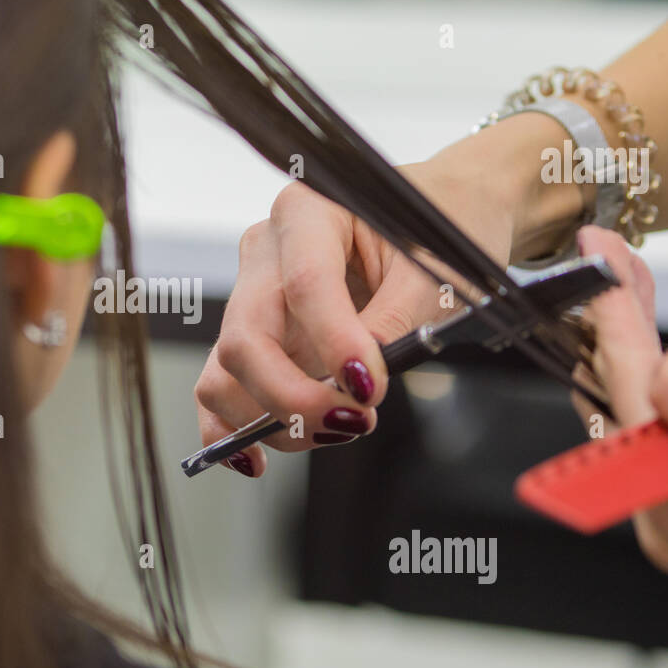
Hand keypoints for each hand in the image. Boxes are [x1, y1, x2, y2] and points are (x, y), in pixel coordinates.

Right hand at [193, 154, 527, 477]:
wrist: (446, 212)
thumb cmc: (443, 224)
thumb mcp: (435, 271)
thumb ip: (395, 324)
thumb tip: (355, 385)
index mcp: (307, 210)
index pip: (303, 284)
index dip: (333, 344)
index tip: (370, 389)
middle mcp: (267, 250)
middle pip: (246, 337)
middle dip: (293, 396)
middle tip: (354, 421)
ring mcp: (253, 294)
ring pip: (227, 370)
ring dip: (272, 417)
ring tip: (338, 428)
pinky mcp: (255, 335)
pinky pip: (221, 386)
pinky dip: (233, 428)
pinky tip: (256, 457)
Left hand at [576, 225, 667, 629]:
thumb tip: (665, 366)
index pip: (626, 381)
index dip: (613, 309)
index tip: (597, 250)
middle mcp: (666, 519)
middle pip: (626, 399)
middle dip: (621, 326)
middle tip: (619, 263)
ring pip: (649, 423)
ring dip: (646, 357)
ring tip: (637, 299)